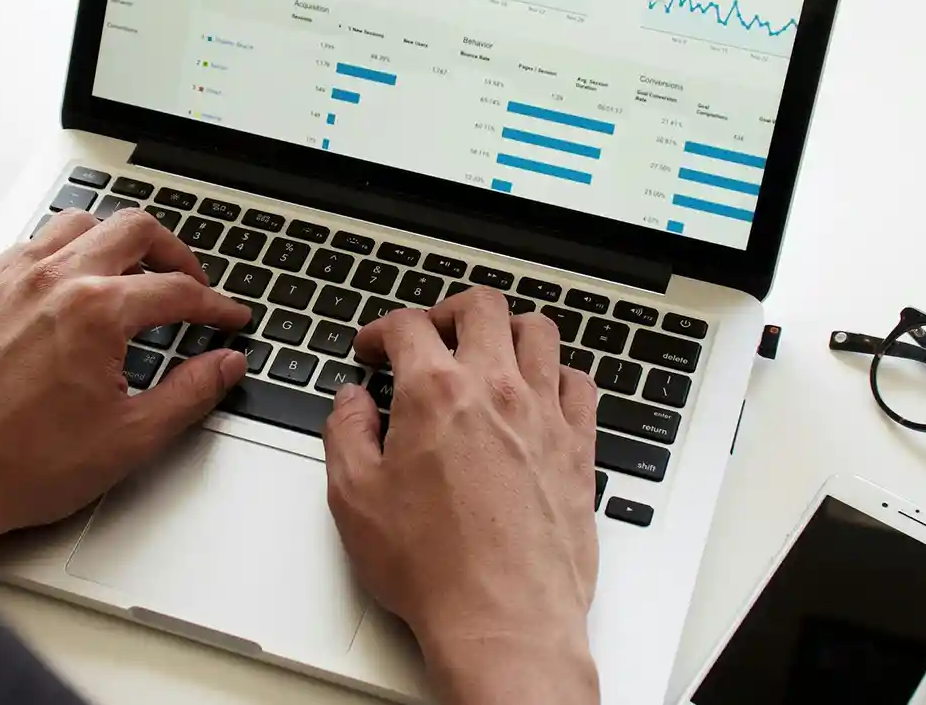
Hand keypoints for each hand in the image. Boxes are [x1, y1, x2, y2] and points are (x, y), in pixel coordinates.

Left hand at [0, 208, 252, 569]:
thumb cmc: (23, 466)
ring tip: (131, 274)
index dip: (214, 305)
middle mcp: (53, 281)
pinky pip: (27, 248)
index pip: (177, 290)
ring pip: (77, 225)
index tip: (227, 318)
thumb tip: (225, 365)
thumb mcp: (130, 438)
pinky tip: (67, 286)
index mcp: (96, 312)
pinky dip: (60, 255)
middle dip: (174, 254)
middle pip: (133, 230)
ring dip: (114, 242)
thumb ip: (190, 393)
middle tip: (189, 283)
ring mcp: (9, 282)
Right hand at [324, 288, 600, 704]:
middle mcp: (497, 390)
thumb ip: (346, 434)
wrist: (504, 617)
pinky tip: (540, 393)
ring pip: (539, 332)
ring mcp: (545, 415)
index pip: (408, 326)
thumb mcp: (355, 498)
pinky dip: (557, 375)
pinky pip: (579, 383)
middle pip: (482, 307)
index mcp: (436, 393)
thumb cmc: (433, 567)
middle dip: (448, 312)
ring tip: (489, 352)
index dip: (381, 330)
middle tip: (431, 336)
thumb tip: (351, 402)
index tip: (373, 350)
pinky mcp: (579, 447)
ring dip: (508, 331)